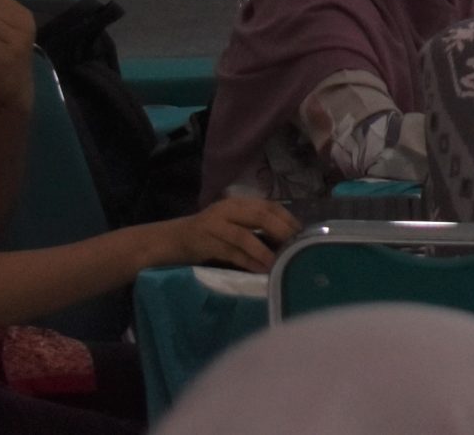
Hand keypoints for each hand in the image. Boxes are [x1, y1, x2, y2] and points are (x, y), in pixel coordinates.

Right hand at [144, 199, 298, 272]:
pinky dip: (248, 261)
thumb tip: (288, 237)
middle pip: (260, 216)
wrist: (170, 240)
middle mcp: (227, 210)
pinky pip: (230, 253)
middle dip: (281, 230)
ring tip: (280, 261)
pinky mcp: (204, 244)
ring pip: (244, 236)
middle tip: (297, 245)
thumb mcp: (232, 223)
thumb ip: (254, 225)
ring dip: (264, 250)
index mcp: (237, 203)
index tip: (303, 231)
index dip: (287, 218)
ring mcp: (214, 226)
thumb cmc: (209, 234)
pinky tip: (261, 269)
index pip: (268, 205)